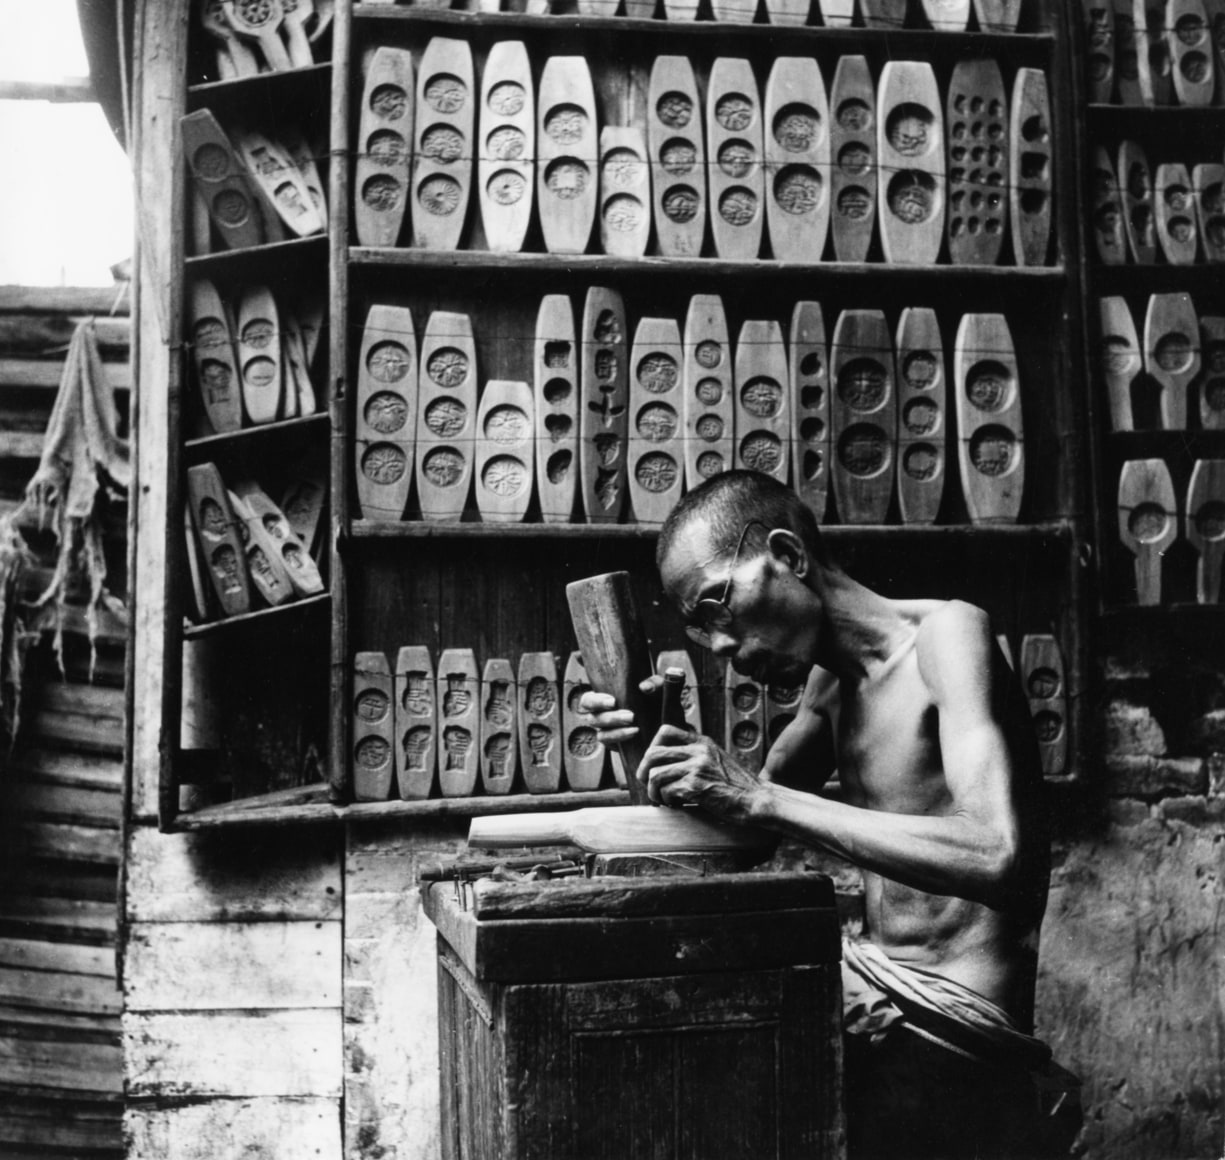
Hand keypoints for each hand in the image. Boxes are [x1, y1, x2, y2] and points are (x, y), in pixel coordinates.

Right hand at [579, 675, 662, 745]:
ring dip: (615, 729)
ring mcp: (606, 732)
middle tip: (626, 712)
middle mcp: (601, 716)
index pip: (588, 700)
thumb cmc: (657, 700)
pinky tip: (634, 733)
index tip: (613, 701)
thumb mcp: (659, 689)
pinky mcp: (614, 744)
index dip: (595, 701)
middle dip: (608, 716)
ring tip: (634, 725)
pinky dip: (620, 737)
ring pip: (601, 733)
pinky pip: (609, 743)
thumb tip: (644, 687)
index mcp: (603, 699)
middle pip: (591, 717)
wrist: (666, 723)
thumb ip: (654, 683)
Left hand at [640, 726, 763, 823]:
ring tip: (663, 800)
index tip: (653, 764)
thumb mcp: (717, 759)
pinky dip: (667, 801)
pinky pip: (666, 791)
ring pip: (655, 775)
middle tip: (649, 784)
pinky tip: (676, 805)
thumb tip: (666, 762)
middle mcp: (698, 751)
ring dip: (653, 791)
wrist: (757, 800)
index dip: (652, 747)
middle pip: (653, 753)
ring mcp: (697, 768)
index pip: (665, 731)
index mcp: (702, 742)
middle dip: (645, 772)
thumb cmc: (737, 785)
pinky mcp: (696, 787)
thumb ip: (696, 755)